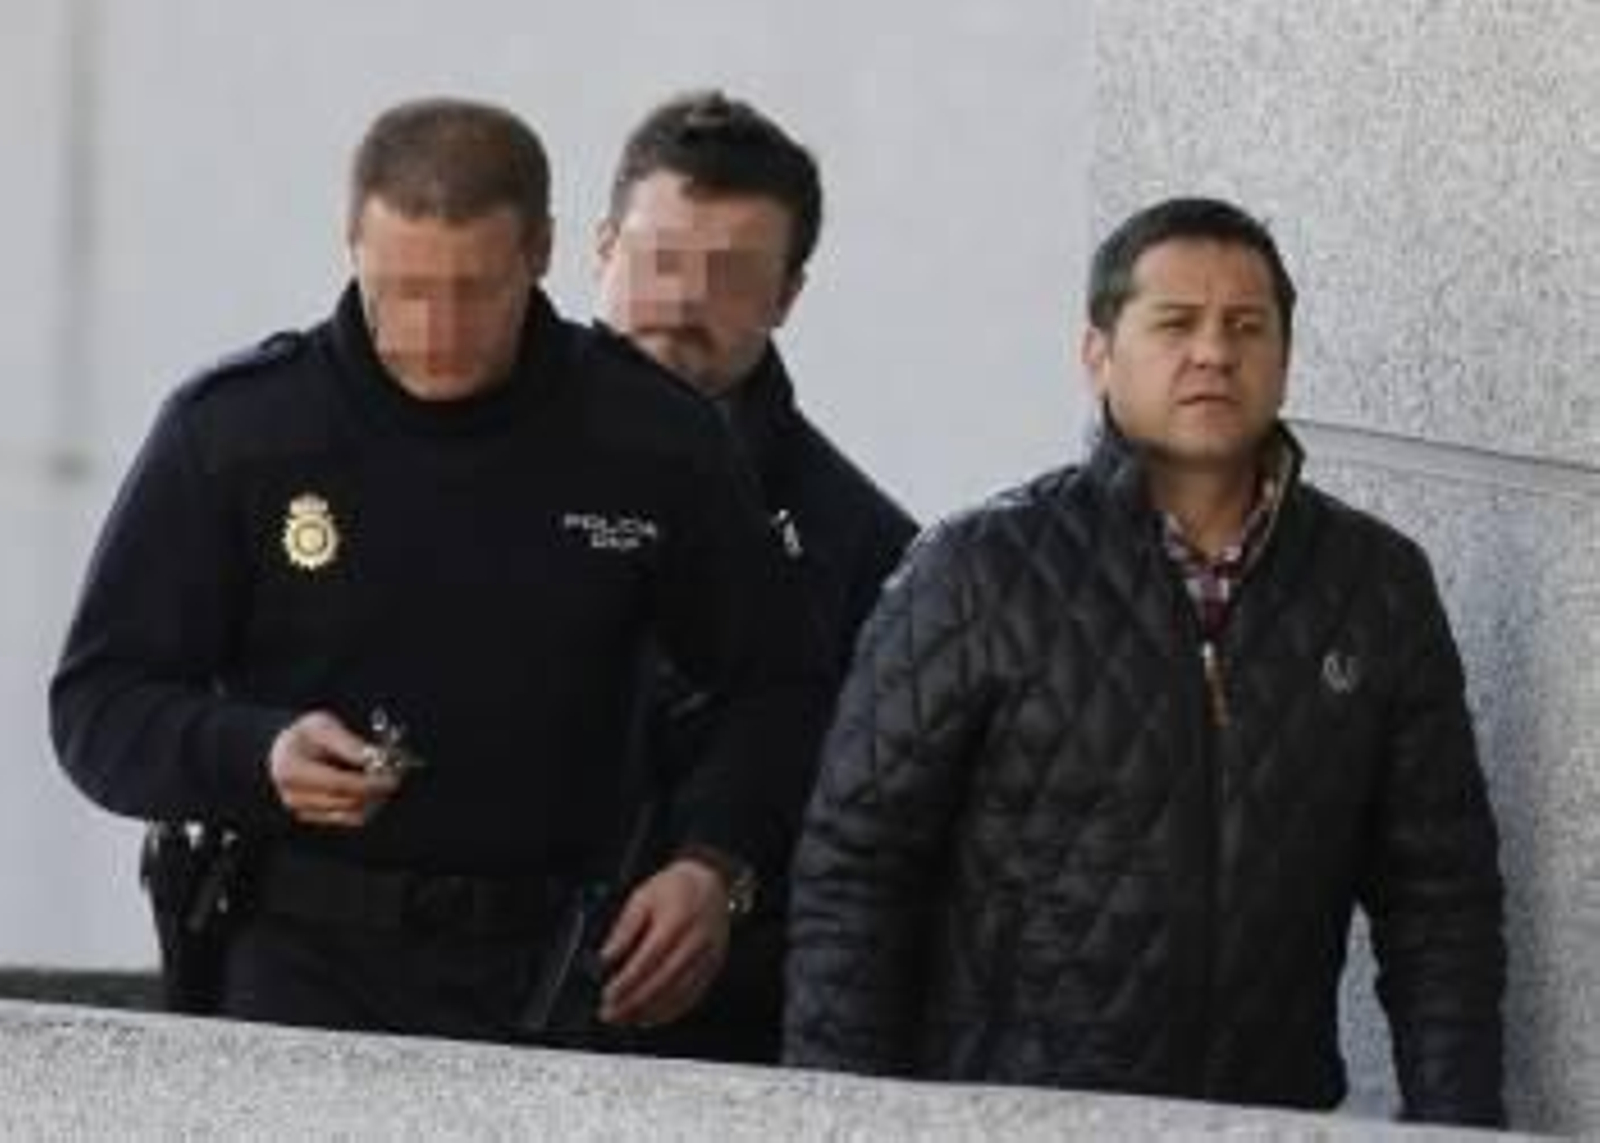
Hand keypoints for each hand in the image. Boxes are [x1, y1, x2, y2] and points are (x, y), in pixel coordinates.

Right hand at [268, 711, 399, 828]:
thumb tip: (374, 757)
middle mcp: (294, 796)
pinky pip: (347, 819)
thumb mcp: (323, 726)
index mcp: (293, 770)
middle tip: (395, 775)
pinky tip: (371, 790)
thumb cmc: (303, 735)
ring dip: (373, 799)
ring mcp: (302, 810)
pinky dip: (364, 806)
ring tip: (383, 780)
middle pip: (347, 802)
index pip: (339, 784)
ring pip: (350, 815)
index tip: (392, 776)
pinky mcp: (312, 818)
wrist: (282, 749)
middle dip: (376, 791)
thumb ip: (348, 743)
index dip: (369, 783)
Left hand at [598, 858, 730, 1027]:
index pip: (649, 958)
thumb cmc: (675, 888)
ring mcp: (708, 956)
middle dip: (634, 1002)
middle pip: (664, 980)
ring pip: (679, 993)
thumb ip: (624, 929)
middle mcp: (696, 940)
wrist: (710, 881)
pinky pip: (693, 995)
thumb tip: (606, 958)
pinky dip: (671, 1011)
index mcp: (677, 919)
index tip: (608, 995)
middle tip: (611, 1013)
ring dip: (650, 1011)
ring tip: (626, 1019)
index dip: (627, 980)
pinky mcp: (713, 966)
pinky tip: (652, 1017)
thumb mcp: (642, 897)